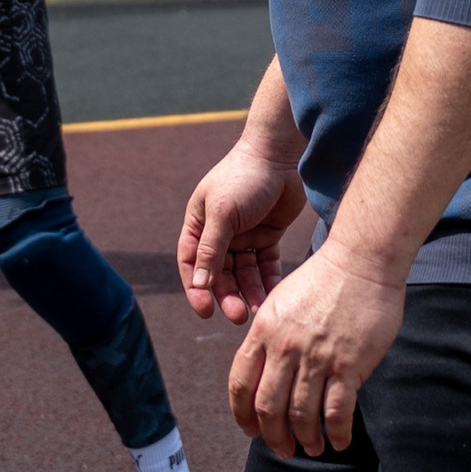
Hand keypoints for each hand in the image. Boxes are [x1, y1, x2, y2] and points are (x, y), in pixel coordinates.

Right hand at [179, 145, 308, 322]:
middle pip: (219, 273)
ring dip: (249, 292)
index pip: (192, 263)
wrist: (279, 155)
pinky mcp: (267, 237)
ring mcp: (244, 236)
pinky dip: (268, 281)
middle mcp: (219, 233)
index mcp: (199, 224)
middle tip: (238, 315)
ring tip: (258, 309)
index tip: (205, 310)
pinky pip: (265, 266)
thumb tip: (199, 284)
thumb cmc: (243, 178)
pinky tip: (274, 296)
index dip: (196, 288)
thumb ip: (212, 249)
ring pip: (243, 273)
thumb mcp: (223, 213)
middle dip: (227, 295)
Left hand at [226, 244, 404, 459]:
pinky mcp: (348, 365)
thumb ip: (269, 337)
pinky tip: (339, 441)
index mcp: (264, 330)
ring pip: (301, 415)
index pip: (240, 383)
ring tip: (311, 448)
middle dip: (273, 437)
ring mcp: (317, 358)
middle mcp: (285, 347)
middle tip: (282, 449)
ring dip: (305, 439)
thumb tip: (263, 373)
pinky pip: (336, 412)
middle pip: (268, 407)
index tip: (251, 431)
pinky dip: (336, 434)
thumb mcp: (281, 302)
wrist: (361, 262)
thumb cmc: (323, 280)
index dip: (242, 414)